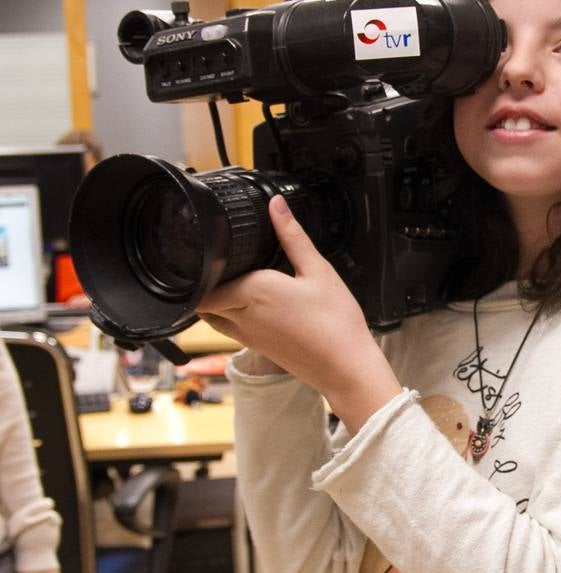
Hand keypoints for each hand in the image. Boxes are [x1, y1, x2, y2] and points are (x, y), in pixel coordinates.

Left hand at [198, 195, 402, 431]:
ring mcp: (246, 336)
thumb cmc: (336, 323)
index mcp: (253, 290)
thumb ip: (293, 236)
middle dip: (207, 281)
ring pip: (210, 317)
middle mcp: (241, 315)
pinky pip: (227, 329)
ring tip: (235, 281)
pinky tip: (252, 305)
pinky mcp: (255, 347)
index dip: (204, 264)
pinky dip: (228, 315)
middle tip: (224, 261)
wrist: (346, 368)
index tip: (214, 249)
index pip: (207, 279)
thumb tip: (276, 205)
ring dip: (214, 300)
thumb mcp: (319, 270)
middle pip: (202, 299)